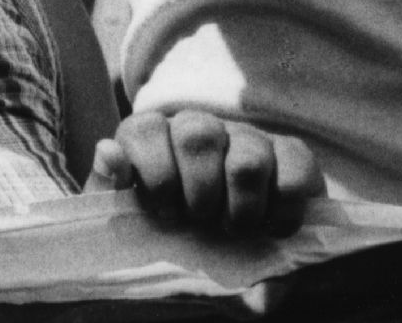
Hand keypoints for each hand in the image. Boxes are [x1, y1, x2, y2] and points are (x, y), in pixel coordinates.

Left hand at [94, 109, 325, 237]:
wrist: (225, 273)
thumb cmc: (168, 245)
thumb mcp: (129, 229)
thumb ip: (109, 196)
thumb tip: (107, 150)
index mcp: (154, 141)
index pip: (145, 129)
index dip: (155, 172)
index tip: (164, 213)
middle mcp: (201, 129)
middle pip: (198, 134)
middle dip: (199, 191)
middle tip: (201, 223)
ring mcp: (248, 137)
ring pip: (248, 153)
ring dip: (242, 206)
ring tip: (236, 231)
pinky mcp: (291, 154)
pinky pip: (295, 165)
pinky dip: (283, 205)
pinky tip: (271, 227)